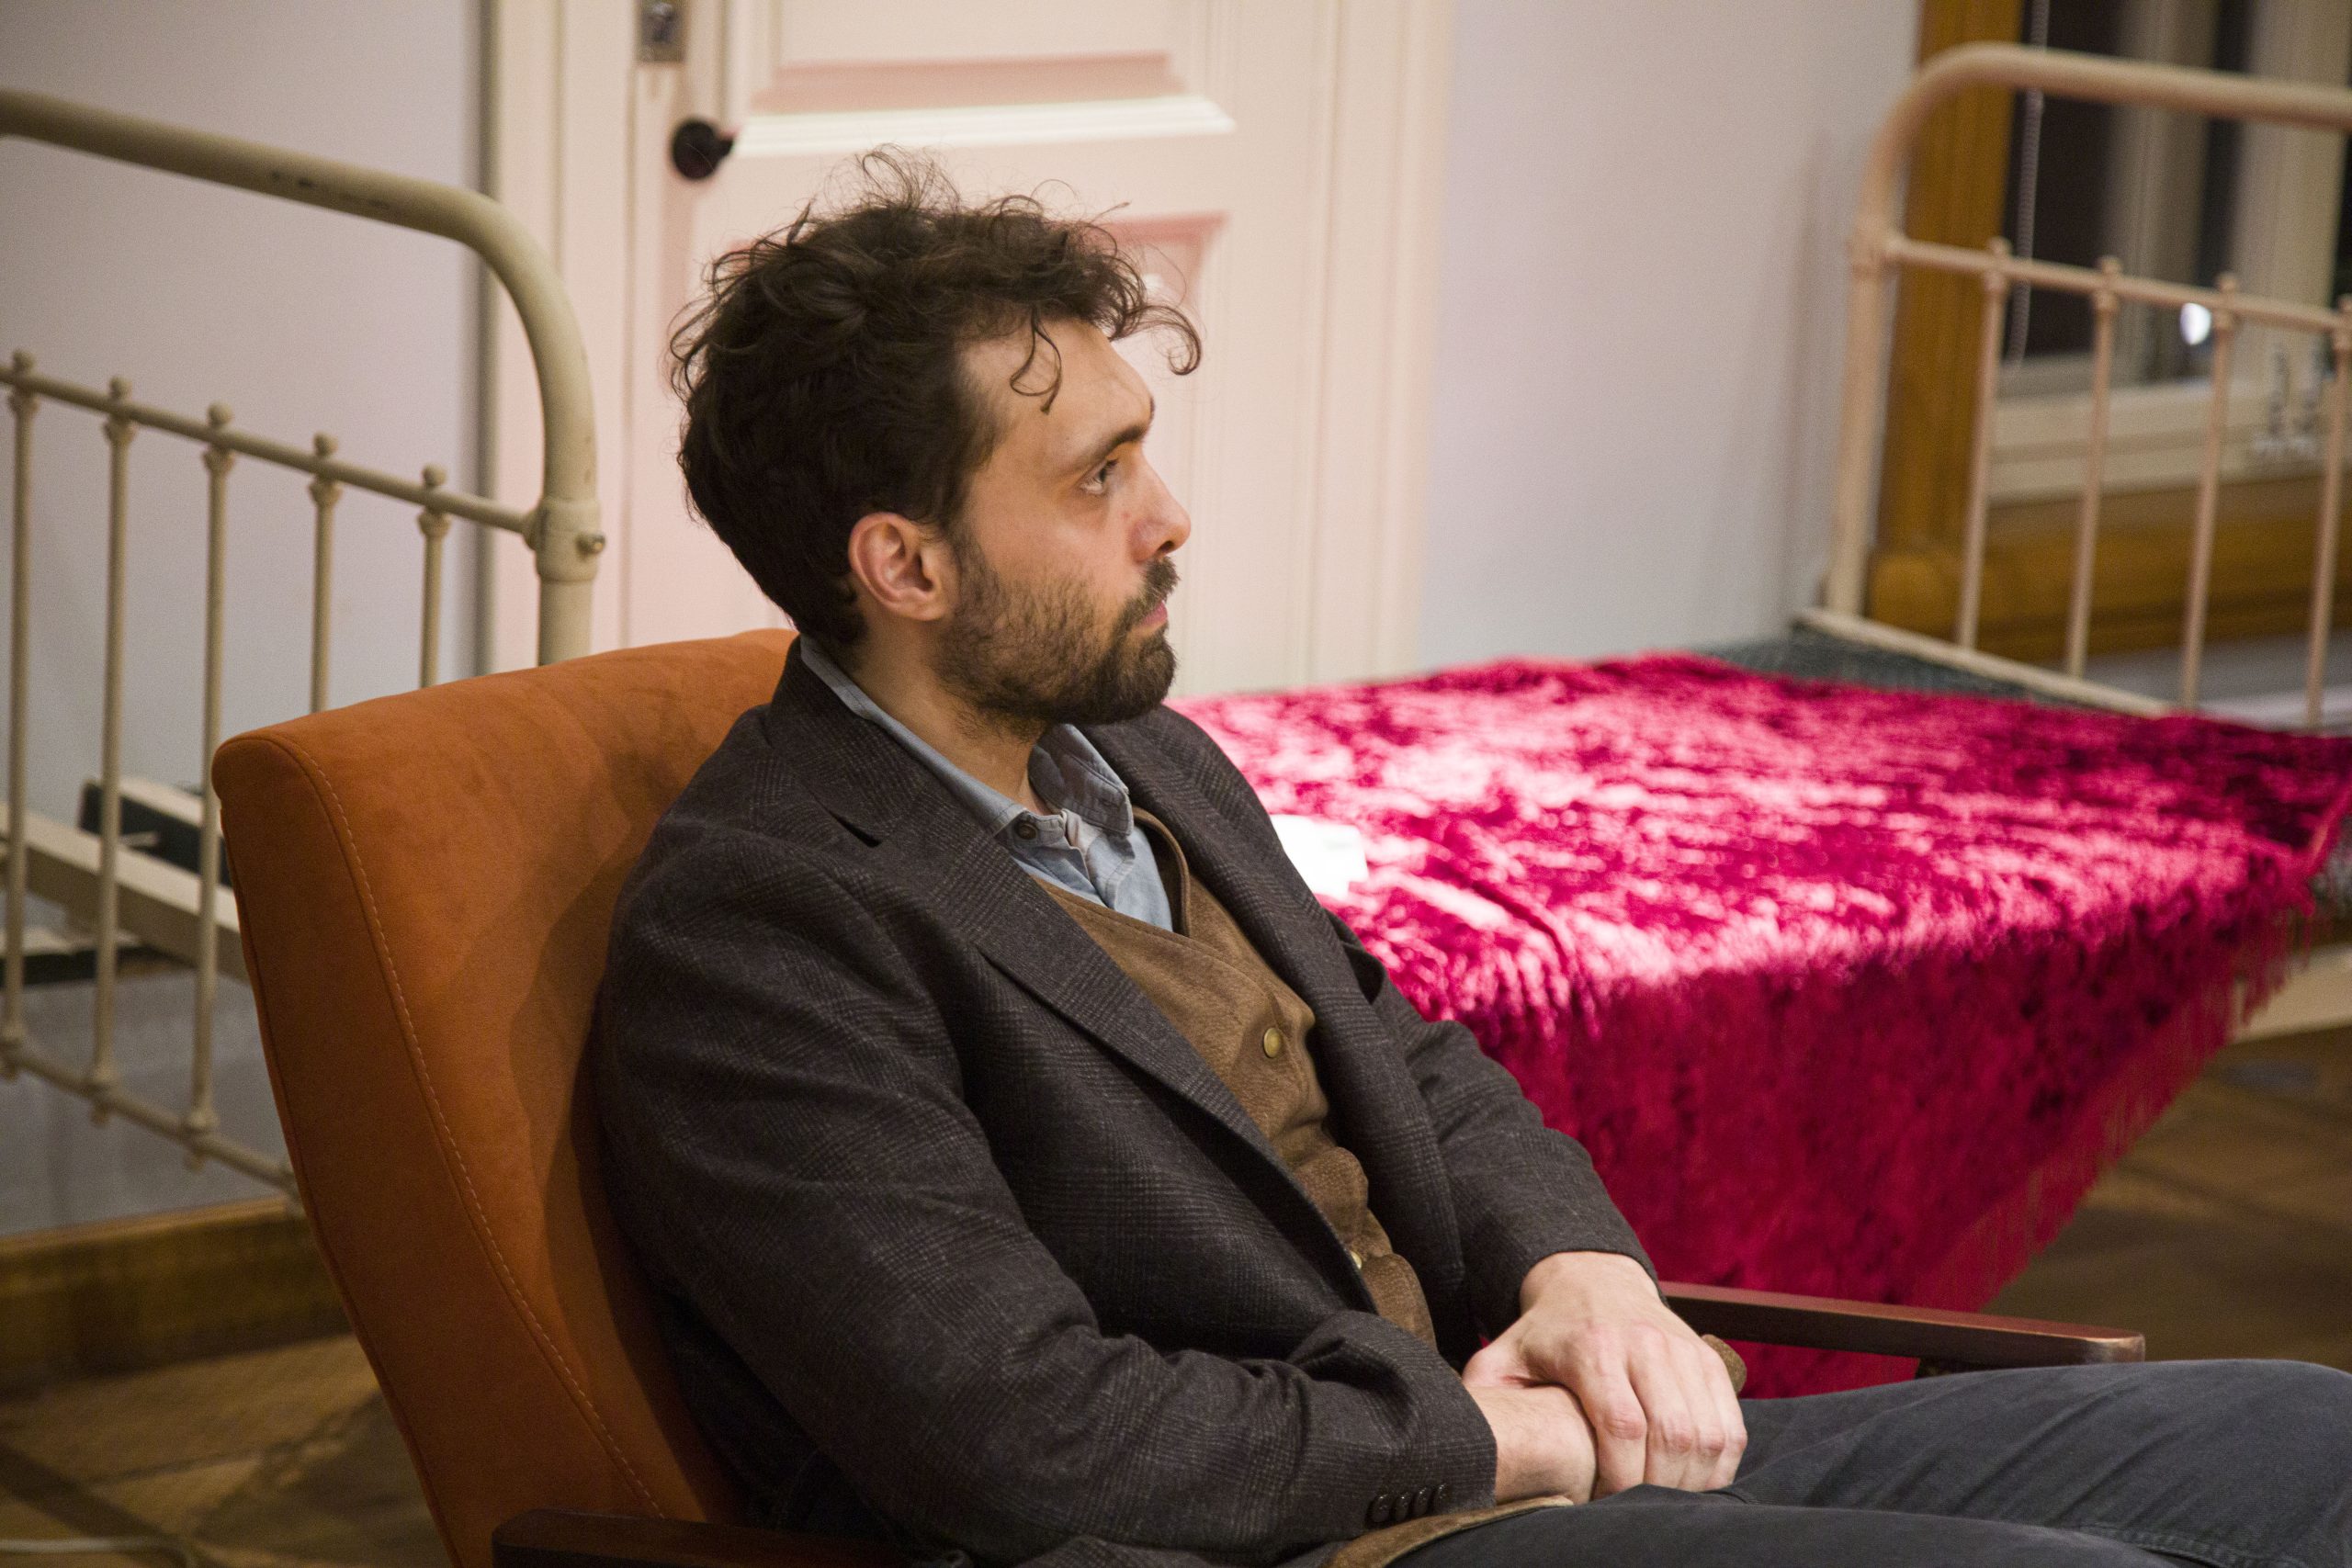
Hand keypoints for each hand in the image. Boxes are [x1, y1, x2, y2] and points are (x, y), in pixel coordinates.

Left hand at [1462, 1251, 1744, 1495]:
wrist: (1594, 1280)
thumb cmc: (1546, 1333)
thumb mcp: (1505, 1354)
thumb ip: (1488, 1392)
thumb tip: (1472, 1437)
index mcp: (1591, 1346)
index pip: (1621, 1426)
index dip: (1617, 1478)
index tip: (1600, 1501)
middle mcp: (1644, 1343)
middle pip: (1671, 1435)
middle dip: (1655, 1487)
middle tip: (1632, 1508)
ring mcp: (1682, 1350)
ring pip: (1707, 1435)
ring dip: (1690, 1482)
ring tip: (1660, 1500)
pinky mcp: (1708, 1361)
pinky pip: (1731, 1426)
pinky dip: (1718, 1465)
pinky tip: (1690, 1481)